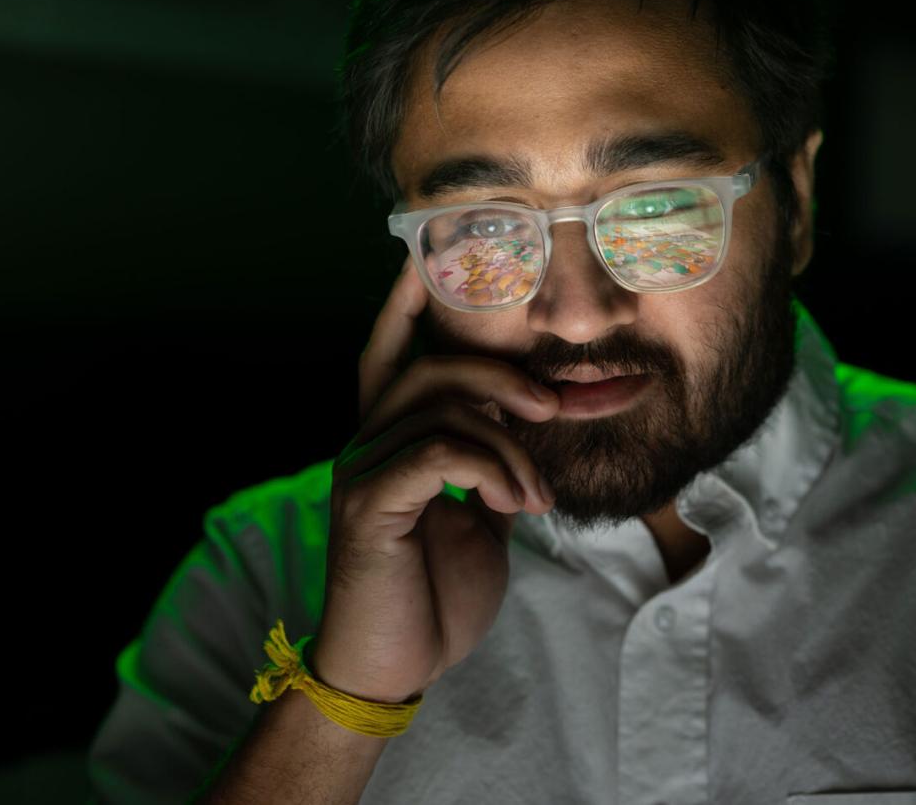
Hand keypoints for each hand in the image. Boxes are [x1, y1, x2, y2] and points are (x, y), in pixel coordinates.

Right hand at [308, 259, 558, 704]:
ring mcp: (362, 469)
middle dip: (500, 371)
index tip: (435, 251)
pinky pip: (438, 453)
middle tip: (553, 405)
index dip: (410, 297)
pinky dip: (491, 470)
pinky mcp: (369, 506)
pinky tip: (513, 506)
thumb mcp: (483, 513)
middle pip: (430, 363)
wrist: (397, 665)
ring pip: (442, 405)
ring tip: (537, 496)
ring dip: (510, 444)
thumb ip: (496, 458)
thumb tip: (544, 410)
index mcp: (393, 436)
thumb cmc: (436, 589)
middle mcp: (368, 440)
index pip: (392, 348)